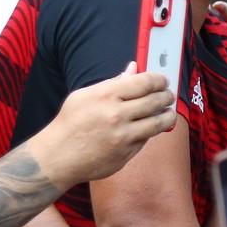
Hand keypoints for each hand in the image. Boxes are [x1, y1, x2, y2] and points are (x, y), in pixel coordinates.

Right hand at [34, 65, 174, 187]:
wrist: (58, 157)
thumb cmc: (70, 123)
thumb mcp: (84, 96)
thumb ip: (112, 82)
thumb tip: (133, 68)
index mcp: (106, 95)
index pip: (144, 82)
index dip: (159, 79)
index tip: (163, 80)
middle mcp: (117, 115)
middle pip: (155, 101)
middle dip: (166, 96)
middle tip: (168, 95)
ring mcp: (123, 136)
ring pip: (158, 122)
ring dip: (167, 115)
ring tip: (168, 112)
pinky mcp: (126, 153)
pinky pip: (146, 139)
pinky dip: (150, 132)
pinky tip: (150, 127)